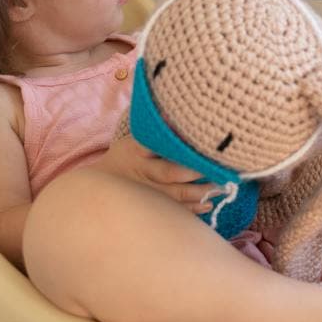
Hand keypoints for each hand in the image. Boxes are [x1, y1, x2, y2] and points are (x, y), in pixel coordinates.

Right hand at [95, 135, 217, 212]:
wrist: (102, 186)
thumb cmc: (125, 158)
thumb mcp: (134, 140)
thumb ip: (155, 129)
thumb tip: (175, 113)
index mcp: (138, 151)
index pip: (159, 147)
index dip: (179, 148)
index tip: (200, 147)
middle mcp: (143, 172)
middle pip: (170, 173)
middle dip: (194, 172)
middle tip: (217, 169)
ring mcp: (148, 192)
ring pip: (175, 194)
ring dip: (199, 192)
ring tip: (219, 188)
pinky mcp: (152, 206)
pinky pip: (174, 209)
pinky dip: (192, 208)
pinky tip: (208, 204)